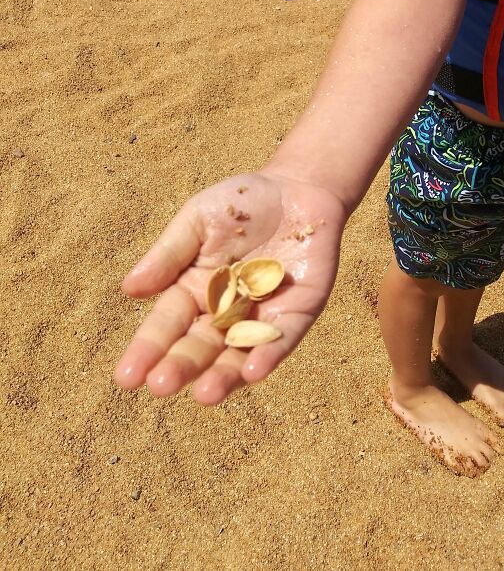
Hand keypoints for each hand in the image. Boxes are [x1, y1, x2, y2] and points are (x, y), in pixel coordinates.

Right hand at [114, 171, 346, 403]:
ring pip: (239, 354)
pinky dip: (268, 355)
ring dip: (222, 376)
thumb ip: (169, 255)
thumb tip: (129, 290)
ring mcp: (261, 316)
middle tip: (161, 385)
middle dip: (181, 366)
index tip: (126, 376)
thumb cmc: (241, 203)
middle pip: (199, 345)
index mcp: (194, 290)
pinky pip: (282, 340)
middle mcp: (225, 311)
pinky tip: (252, 371)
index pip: (167, 324)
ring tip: (204, 395)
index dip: (147, 349)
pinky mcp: (297, 313)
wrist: (297, 188)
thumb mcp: (197, 220)